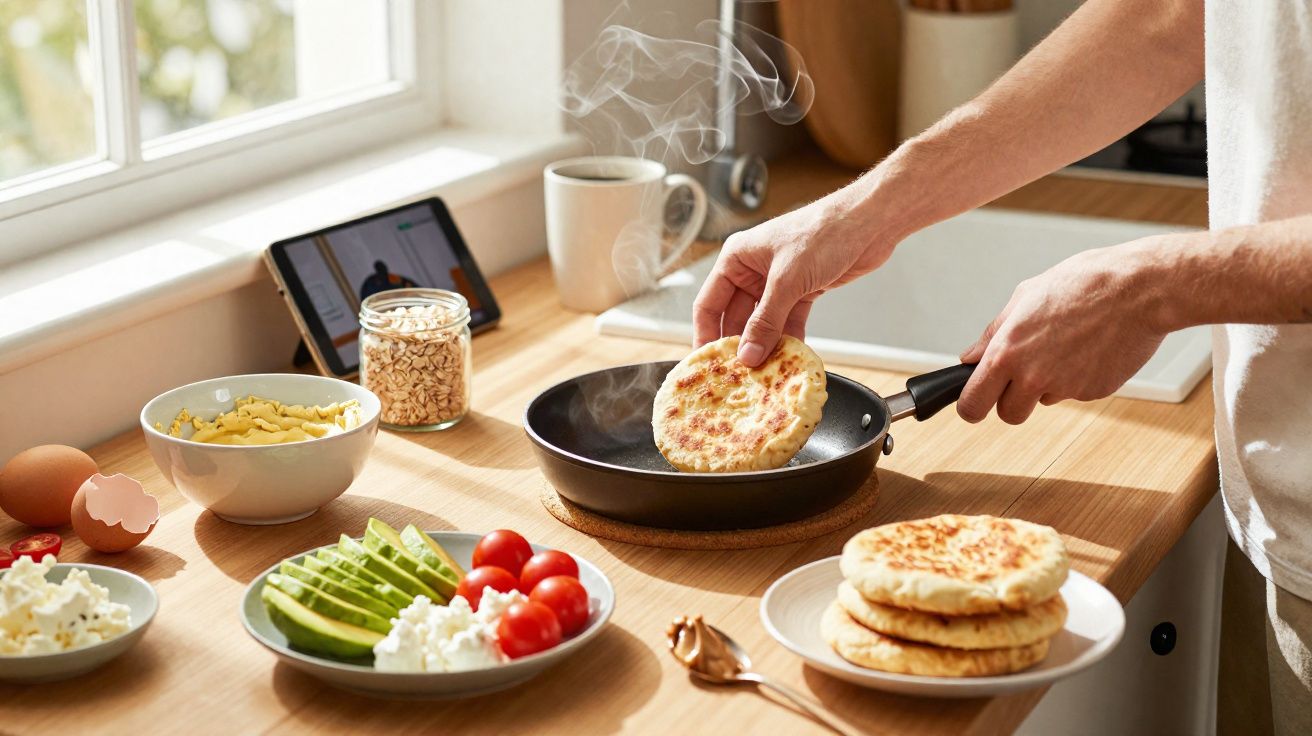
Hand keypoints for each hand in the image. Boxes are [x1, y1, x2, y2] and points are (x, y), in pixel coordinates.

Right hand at [693, 190, 897, 365]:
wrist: (869, 224)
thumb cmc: (824, 232)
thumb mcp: (787, 280)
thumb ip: (766, 321)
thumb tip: (748, 354)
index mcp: (736, 259)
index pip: (709, 304)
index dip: (705, 335)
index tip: (706, 364)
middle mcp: (753, 271)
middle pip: (735, 318)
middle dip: (738, 346)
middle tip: (736, 376)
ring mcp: (777, 283)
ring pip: (763, 323)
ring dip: (764, 346)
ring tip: (762, 373)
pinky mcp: (802, 292)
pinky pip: (787, 323)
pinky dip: (788, 340)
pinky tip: (787, 359)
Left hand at [956, 239, 1169, 423]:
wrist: (1139, 290)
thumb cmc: (1084, 284)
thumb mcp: (1025, 296)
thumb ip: (993, 334)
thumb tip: (971, 357)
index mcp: (1007, 353)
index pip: (973, 404)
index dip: (972, 406)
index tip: (975, 403)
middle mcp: (1033, 376)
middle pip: (1008, 414)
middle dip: (1011, 401)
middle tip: (1021, 375)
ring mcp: (1065, 388)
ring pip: (1043, 401)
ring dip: (1046, 385)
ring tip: (1064, 346)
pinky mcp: (1094, 392)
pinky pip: (1074, 393)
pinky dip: (1076, 377)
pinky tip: (1088, 347)